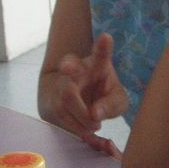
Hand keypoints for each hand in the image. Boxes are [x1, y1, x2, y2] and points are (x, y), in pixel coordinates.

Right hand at [48, 34, 127, 155]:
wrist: (81, 105)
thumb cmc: (104, 98)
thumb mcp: (117, 101)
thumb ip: (112, 105)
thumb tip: (95, 114)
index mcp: (98, 65)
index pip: (100, 54)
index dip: (103, 47)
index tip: (106, 37)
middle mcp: (76, 70)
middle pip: (69, 65)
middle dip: (68, 66)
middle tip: (66, 66)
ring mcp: (61, 84)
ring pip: (65, 97)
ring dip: (82, 116)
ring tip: (95, 125)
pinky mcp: (50, 101)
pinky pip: (59, 114)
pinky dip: (74, 126)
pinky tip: (84, 130)